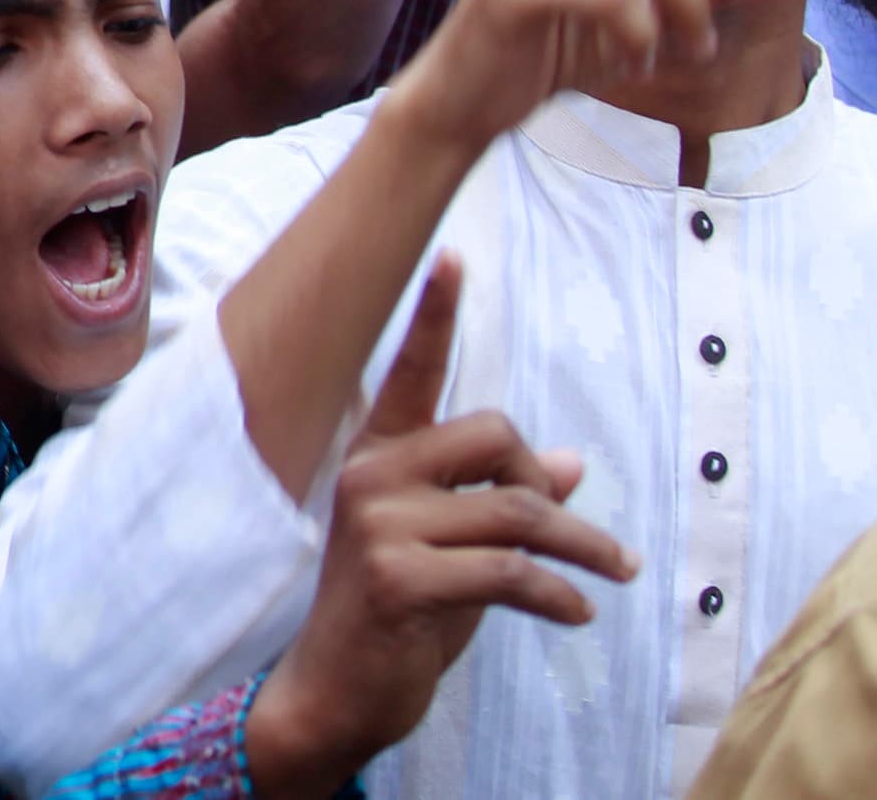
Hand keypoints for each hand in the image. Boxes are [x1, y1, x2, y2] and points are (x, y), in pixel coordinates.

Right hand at [245, 258, 634, 798]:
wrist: (337, 691)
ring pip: (515, 508)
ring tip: (611, 574)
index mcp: (376, 458)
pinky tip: (576, 613)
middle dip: (548, 482)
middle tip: (576, 534)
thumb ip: (500, 503)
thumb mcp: (455, 550)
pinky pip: (510, 570)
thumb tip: (572, 465)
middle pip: (493, 436)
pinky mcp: (398, 576)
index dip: (435, 316)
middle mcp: (370, 475)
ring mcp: (379, 523)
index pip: (409, 375)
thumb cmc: (396, 617)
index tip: (454, 257)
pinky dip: (559, 594)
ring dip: (581, 547)